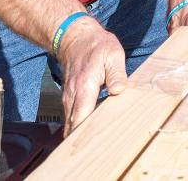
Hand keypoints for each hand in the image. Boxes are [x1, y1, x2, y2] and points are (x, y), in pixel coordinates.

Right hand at [57, 16, 127, 135]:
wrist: (77, 37)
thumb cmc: (97, 45)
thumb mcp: (113, 54)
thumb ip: (116, 73)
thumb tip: (118, 91)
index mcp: (85, 87)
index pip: (81, 116)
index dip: (84, 132)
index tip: (92, 145)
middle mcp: (73, 95)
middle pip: (73, 125)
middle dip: (81, 140)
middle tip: (96, 150)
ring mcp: (69, 97)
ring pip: (70, 123)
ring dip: (78, 135)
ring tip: (94, 147)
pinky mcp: (70, 98)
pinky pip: (71, 117)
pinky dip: (77, 127)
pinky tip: (88, 134)